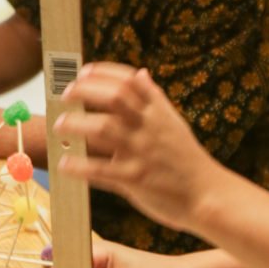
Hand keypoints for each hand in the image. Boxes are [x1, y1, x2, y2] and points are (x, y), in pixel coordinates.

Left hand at [57, 64, 215, 235]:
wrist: (208, 196)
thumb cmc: (187, 160)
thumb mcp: (174, 123)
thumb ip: (154, 99)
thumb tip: (141, 73)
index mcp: (159, 111)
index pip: (129, 80)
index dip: (102, 73)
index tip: (82, 72)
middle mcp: (150, 127)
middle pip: (114, 97)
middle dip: (85, 91)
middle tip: (66, 94)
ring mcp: (142, 152)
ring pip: (103, 128)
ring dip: (76, 124)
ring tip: (60, 126)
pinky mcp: (135, 179)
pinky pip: (100, 169)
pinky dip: (79, 166)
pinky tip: (65, 164)